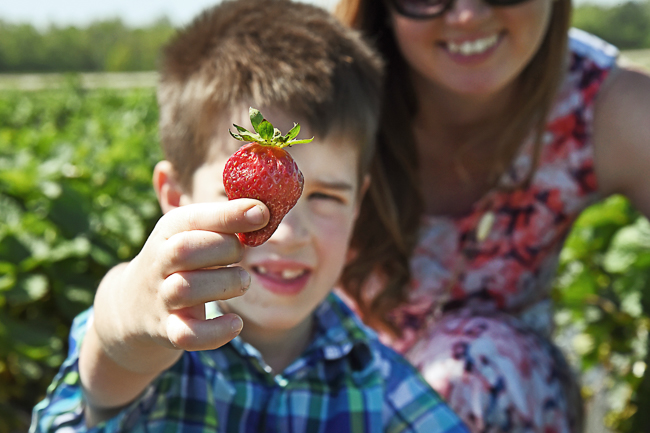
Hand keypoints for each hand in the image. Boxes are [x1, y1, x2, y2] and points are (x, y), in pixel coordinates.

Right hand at [86, 199, 268, 376]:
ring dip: (225, 283)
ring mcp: (162, 298)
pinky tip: (236, 324)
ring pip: (186, 289)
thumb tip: (264, 211)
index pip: (194, 217)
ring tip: (242, 281)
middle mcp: (160, 262)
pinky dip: (216, 332)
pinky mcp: (168, 330)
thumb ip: (224, 221)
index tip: (262, 213)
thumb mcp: (193, 233)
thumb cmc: (182, 261)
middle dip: (224, 248)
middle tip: (242, 253)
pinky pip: (188, 335)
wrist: (134, 305)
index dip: (229, 215)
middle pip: (185, 250)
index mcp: (169, 231)